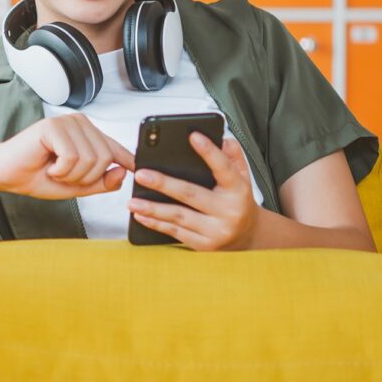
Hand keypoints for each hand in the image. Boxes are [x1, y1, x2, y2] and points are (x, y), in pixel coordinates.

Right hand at [0, 115, 134, 199]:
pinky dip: (60, 170)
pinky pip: (72, 157)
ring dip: (71, 175)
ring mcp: (67, 122)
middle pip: (105, 158)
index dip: (127, 160)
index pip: (115, 148)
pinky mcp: (53, 126)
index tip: (138, 168)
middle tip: (63, 176)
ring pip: (90, 159)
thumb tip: (123, 173)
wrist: (6, 173)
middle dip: (85, 178)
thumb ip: (101, 182)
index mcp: (88, 134)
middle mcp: (80, 124)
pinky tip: (48, 165)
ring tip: (54, 170)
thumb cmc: (37, 175)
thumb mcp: (77, 186)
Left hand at [129, 132, 257, 250]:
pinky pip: (176, 232)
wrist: (248, 237)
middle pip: (191, 194)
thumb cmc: (239, 201)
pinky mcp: (204, 245)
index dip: (209, 152)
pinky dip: (156, 224)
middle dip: (163, 184)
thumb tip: (220, 139)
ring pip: (179, 216)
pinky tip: (141, 215)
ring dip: (153, 208)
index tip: (193, 137)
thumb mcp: (243, 176)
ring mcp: (216, 231)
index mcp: (238, 190)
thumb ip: (232, 155)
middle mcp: (228, 211)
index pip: (224, 168)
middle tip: (141, 174)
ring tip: (132, 201)